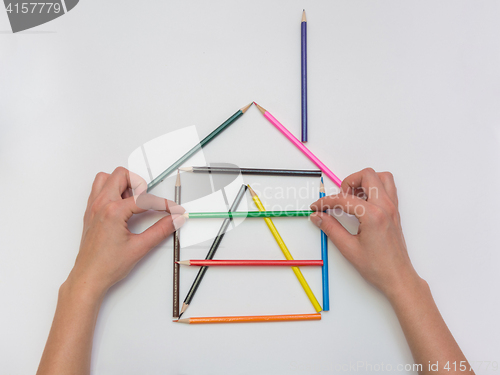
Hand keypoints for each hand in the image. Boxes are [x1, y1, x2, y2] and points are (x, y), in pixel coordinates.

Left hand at [65, 167, 184, 297]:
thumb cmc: (107, 265)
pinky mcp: (90, 212)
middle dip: (139, 184)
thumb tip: (175, 220)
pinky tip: (121, 207)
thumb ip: (161, 230)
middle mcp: (101, 205)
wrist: (89, 277)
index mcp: (113, 212)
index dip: (163, 204)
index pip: (144, 199)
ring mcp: (93, 207)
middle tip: (147, 201)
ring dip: (122, 184)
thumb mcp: (140, 247)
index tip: (173, 210)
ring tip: (132, 202)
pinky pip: (99, 190)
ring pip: (106, 178)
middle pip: (121, 175)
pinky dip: (112, 191)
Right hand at [310, 168, 420, 298]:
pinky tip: (362, 203)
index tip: (317, 207)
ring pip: (381, 177)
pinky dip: (373, 188)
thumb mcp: (348, 248)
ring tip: (352, 198)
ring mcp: (392, 208)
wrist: (398, 277)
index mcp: (373, 215)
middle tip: (339, 199)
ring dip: (364, 181)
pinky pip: (387, 188)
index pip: (344, 199)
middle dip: (349, 182)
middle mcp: (385, 207)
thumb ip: (331, 228)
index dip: (326, 202)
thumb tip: (317, 216)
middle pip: (367, 175)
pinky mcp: (394, 212)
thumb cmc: (377, 267)